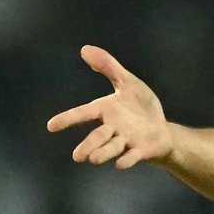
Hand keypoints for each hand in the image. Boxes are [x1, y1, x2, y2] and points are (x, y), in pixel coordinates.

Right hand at [46, 45, 173, 168]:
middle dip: (88, 145)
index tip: (51, 126)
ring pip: (113, 148)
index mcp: (106, 111)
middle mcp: (113, 129)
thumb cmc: (141, 108)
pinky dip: (127, 160)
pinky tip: (120, 164)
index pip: (83, 114)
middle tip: (77, 156)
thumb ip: (108, 67)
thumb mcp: (128, 83)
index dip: (68, 119)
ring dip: (103, 153)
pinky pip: (133, 156)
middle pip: (97, 137)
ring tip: (92, 159)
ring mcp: (127, 141)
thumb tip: (85, 49)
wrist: (162, 129)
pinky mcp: (142, 150)